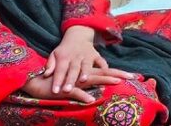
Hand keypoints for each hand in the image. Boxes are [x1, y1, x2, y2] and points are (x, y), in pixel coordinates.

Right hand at [21, 66, 135, 102]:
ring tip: (118, 81)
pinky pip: (75, 92)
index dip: (120, 73)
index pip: (106, 71)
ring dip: (105, 80)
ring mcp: (74, 81)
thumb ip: (87, 81)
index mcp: (86, 72)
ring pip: (91, 79)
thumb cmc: (57, 80)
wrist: (35, 79)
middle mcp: (82, 75)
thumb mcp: (74, 82)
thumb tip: (99, 88)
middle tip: (134, 76)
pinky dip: (83, 95)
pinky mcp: (64, 89)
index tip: (135, 75)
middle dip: (119, 74)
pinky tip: (92, 99)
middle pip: (104, 73)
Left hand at [45, 26, 105, 94]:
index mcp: (64, 57)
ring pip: (86, 65)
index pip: (60, 70)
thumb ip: (50, 65)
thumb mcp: (54, 54)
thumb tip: (45, 74)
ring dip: (85, 72)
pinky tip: (105, 74)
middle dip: (70, 80)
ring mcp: (87, 55)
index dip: (57, 81)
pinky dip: (103, 67)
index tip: (55, 91)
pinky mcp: (96, 55)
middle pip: (73, 69)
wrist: (78, 36)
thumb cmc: (64, 50)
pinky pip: (101, 61)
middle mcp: (75, 56)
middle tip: (67, 90)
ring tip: (83, 80)